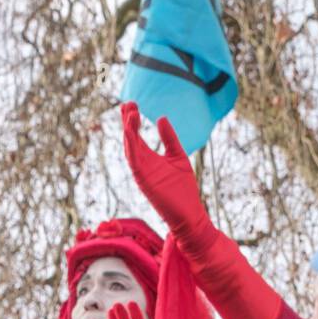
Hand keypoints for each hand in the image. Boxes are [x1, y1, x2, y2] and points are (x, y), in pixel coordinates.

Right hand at [121, 102, 208, 241]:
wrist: (190, 214)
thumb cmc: (184, 189)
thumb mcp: (178, 157)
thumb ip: (169, 139)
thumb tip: (161, 117)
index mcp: (149, 158)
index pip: (136, 135)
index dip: (132, 120)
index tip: (131, 104)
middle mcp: (142, 164)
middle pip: (130, 139)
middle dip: (127, 121)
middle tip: (127, 103)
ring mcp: (142, 173)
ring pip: (130, 148)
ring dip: (128, 131)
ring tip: (130, 113)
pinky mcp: (144, 181)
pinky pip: (134, 161)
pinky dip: (132, 146)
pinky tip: (131, 132)